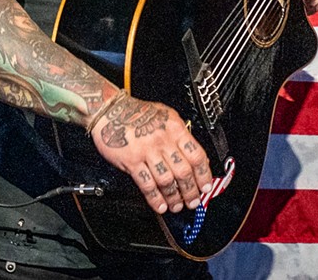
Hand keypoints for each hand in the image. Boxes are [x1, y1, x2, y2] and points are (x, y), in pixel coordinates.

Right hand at [89, 93, 212, 214]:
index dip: (204, 174)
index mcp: (175, 129)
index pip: (197, 155)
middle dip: (191, 191)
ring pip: (166, 180)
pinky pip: (146, 184)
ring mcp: (147, 151)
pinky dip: (155, 198)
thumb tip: (197, 158)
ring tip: (178, 206)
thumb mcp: (166, 116)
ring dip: (174, 197)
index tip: (207, 186)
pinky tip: (160, 206)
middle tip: (194, 201)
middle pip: (183, 171)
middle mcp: (163, 140)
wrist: (111, 111)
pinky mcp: (132, 161)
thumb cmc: (138, 113)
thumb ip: (181, 135)